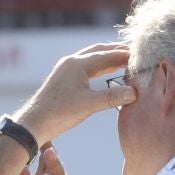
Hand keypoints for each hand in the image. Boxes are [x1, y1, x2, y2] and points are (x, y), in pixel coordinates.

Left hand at [11, 42, 134, 145]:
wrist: (34, 123)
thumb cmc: (59, 113)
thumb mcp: (89, 105)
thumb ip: (112, 97)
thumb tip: (134, 92)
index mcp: (77, 64)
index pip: (107, 55)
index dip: (124, 55)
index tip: (141, 55)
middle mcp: (71, 62)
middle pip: (99, 51)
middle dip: (117, 51)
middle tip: (135, 53)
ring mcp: (66, 70)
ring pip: (92, 59)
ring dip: (108, 58)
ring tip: (124, 60)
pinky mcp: (63, 79)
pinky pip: (86, 67)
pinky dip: (99, 67)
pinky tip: (105, 73)